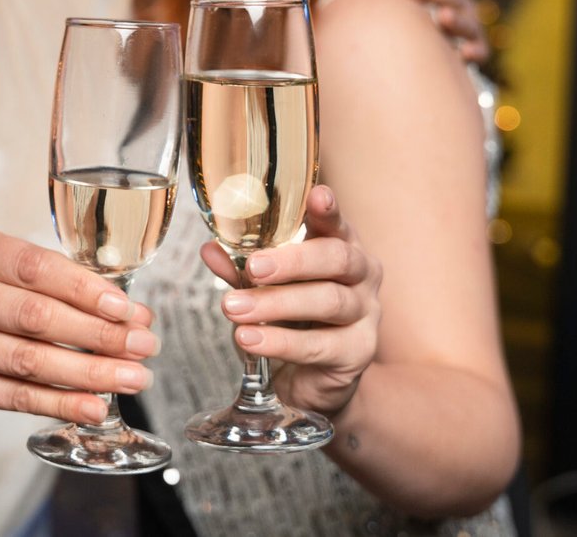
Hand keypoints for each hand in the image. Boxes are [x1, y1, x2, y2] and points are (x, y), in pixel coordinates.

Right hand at [0, 230, 158, 425]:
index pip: (36, 268)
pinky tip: (95, 406)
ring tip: (131, 379)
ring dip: (88, 373)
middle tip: (143, 347)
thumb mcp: (18, 275)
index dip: (85, 290)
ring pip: (28, 361)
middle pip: (35, 316)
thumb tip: (136, 317)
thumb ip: (71, 286)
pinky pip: (16, 397)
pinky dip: (61, 403)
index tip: (127, 310)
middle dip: (98, 334)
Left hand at [202, 185, 381, 416]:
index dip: (329, 209)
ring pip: (328, 301)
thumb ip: (242, 269)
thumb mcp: (264, 289)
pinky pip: (319, 345)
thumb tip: (210, 249)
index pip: (337, 223)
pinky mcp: (358, 353)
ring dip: (276, 304)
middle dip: (293, 261)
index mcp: (340, 247)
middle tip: (253, 267)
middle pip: (337, 258)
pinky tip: (249, 339)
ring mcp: (365, 314)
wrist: (310, 380)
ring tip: (233, 308)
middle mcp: (361, 275)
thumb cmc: (293, 320)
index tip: (317, 195)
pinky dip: (280, 342)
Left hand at [374, 0, 488, 62]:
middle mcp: (461, 3)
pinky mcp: (479, 49)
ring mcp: (471, 26)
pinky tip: (464, 52)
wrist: (443, 48)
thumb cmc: (422, 14)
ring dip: (456, 20)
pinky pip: (480, 50)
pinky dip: (475, 50)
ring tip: (443, 16)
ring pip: (466, 21)